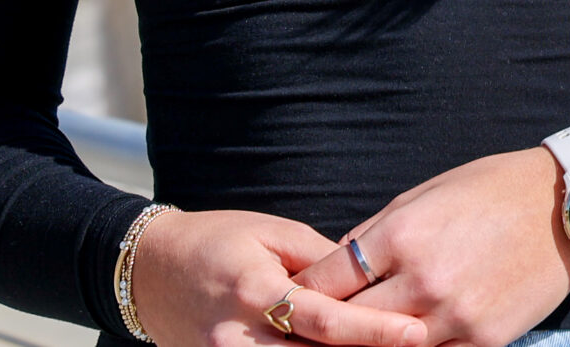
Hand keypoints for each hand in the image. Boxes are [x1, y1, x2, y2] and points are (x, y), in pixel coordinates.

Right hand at [128, 207, 428, 346]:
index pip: (326, 320)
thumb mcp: (272, 233)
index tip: (416, 332)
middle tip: (419, 346)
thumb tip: (372, 279)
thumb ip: (323, 261)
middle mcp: (239, 338)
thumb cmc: (218, 241)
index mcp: (256, 291)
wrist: (149, 272)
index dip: (373, 330)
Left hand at [292, 128, 569, 346]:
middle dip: (326, 330)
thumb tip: (332, 267)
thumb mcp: (425, 195)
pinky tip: (406, 342)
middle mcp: (423, 280)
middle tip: (309, 333)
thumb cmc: (491, 190)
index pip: (326, 282)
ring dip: (369, 345)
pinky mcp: (484, 340)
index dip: (301, 296)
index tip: (287, 305)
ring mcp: (454, 315)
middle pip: (348, 325)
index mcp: (402, 235)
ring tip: (357, 338)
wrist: (567, 206)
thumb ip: (376, 235)